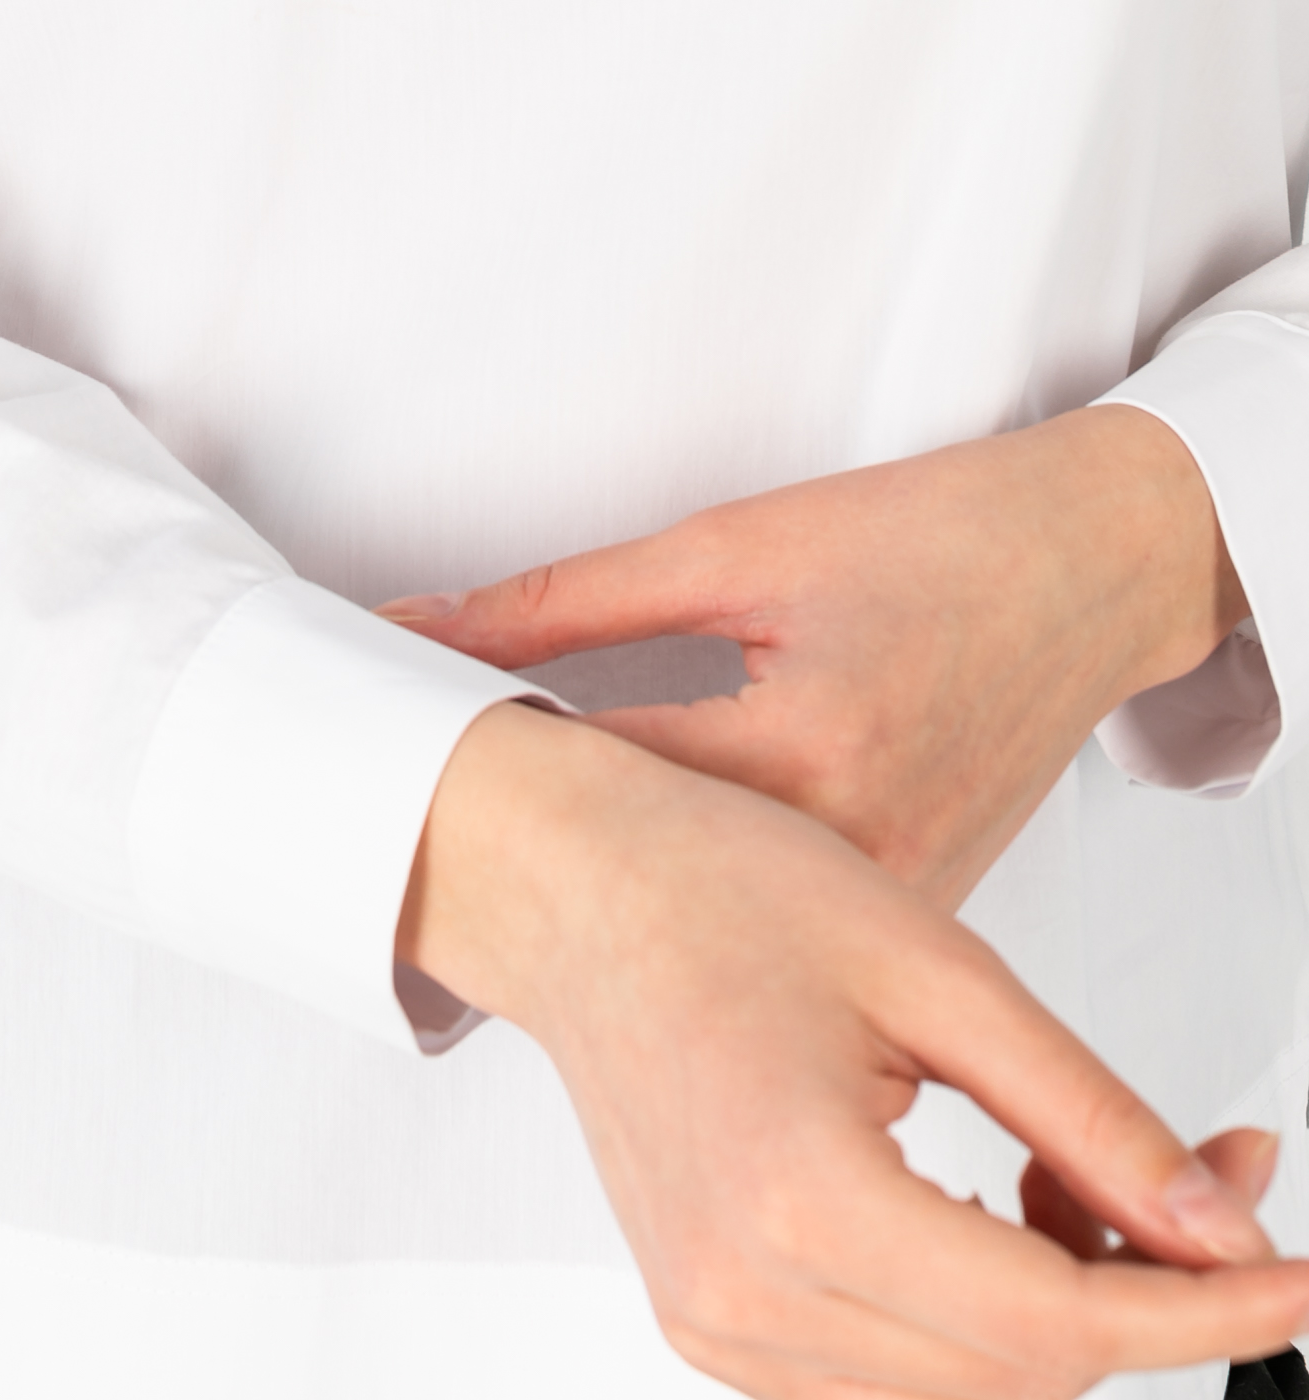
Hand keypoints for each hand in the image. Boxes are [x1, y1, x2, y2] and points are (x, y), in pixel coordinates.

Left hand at [382, 406, 1246, 905]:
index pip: (590, 788)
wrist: (1093, 565)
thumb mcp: (736, 543)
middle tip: (406, 831)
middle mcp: (854, 854)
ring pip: (706, 925)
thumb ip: (566, 604)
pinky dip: (695, 905)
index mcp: (804, 747)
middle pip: (640, 879)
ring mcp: (892, 909)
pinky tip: (623, 876)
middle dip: (523, 855)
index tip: (377, 772)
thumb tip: (420, 628)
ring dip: (604, 889)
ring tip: (499, 854)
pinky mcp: (913, 924)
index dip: (473, 774)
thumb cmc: (933, 536)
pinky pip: (775, 934)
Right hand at [401, 704, 1308, 1399]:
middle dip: (1152, 1290)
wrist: (559, 881)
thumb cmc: (709, 883)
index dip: (1204, 1311)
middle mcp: (745, 1294)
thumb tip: (1219, 1227)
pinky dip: (979, 1309)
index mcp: (798, 1200)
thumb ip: (1085, 1110)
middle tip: (1218, 1172)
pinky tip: (997, 1198)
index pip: (1057, 1329)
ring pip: (966, 1390)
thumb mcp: (933, 962)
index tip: (1294, 1268)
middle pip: (1023, 1377)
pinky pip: (892, 1369)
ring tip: (1076, 1162)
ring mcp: (718, 1322)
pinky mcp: (713, 1317)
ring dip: (1065, 1303)